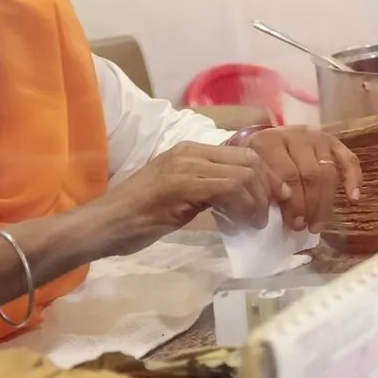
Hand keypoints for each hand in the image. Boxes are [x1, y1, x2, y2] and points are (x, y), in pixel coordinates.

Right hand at [87, 141, 274, 256]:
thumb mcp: (180, 198)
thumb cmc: (137, 218)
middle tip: (273, 212)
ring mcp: (184, 166)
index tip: (277, 198)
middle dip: (269, 186)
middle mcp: (188, 151)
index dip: (267, 175)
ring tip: (258, 222)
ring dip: (258, 201)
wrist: (101, 226)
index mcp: (189, 150)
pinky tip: (245, 223)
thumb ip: (208, 191)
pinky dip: (244, 206)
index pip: (243, 153)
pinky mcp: (180, 185)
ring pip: (243, 173)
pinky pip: (228, 188)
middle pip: (249, 160)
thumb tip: (242, 202)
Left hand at [246, 126, 363, 233]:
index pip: (287, 174)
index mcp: (270, 142)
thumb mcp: (253, 174)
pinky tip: (353, 198)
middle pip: (310, 174)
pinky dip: (353, 178)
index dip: (292, 202)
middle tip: (305, 227)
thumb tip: (275, 215)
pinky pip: (349, 160)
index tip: (293, 224)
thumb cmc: (259, 165)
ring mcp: (316, 137)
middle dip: (309, 205)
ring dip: (325, 202)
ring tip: (318, 224)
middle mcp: (295, 136)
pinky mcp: (333, 142)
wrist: (266, 141)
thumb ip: (262, 190)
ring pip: (328, 171)